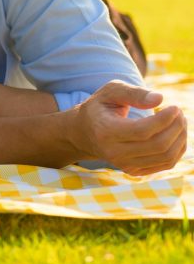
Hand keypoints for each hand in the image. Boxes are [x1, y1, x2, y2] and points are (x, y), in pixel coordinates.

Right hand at [71, 81, 186, 174]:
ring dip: (180, 138)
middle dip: (176, 127)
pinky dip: (177, 148)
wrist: (84, 133)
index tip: (175, 107)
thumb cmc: (100, 107)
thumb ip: (133, 93)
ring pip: (166, 157)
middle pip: (157, 145)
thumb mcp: (110, 91)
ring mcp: (124, 165)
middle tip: (179, 113)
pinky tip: (174, 134)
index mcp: (105, 131)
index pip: (142, 131)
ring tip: (179, 121)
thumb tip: (159, 99)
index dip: (164, 120)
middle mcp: (114, 152)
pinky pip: (166, 163)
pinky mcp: (134, 171)